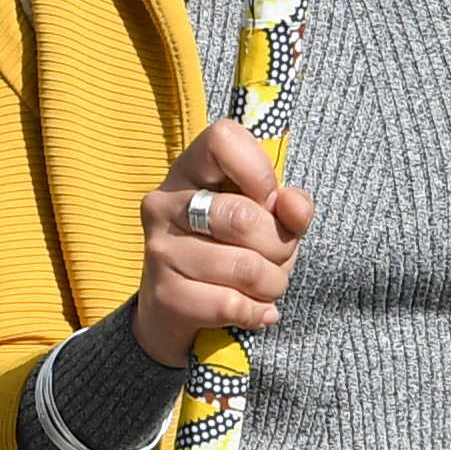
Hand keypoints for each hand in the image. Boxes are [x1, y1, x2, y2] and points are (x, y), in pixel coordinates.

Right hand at [129, 117, 312, 366]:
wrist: (176, 308)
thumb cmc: (232, 248)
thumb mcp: (268, 218)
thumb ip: (291, 206)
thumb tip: (289, 203)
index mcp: (190, 168)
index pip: (223, 138)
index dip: (259, 170)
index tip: (269, 200)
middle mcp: (165, 204)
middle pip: (242, 215)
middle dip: (280, 245)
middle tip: (279, 256)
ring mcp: (159, 250)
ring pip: (243, 267)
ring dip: (273, 283)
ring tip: (268, 285)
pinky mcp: (163, 295)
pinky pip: (229, 304)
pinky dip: (256, 311)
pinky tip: (258, 311)